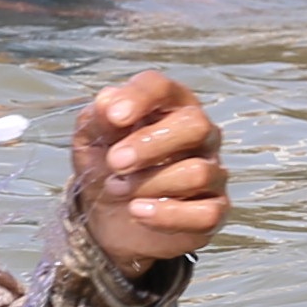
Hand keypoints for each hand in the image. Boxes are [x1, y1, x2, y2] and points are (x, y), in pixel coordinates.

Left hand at [69, 74, 228, 269]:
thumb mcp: (92, 141)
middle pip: (195, 125)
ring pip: (197, 172)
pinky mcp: (215, 209)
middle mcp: (199, 134)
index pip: (162, 88)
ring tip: (117, 189)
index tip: (114, 115)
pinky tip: (138, 211)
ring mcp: (212, 171)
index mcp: (168, 107)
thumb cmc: (108, 168)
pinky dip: (168, 214)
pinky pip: (207, 213)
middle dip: (149, 144)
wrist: (111, 219)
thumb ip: (98, 119)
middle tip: (115, 162)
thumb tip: (107, 100)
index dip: (139, 97)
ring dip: (150, 183)